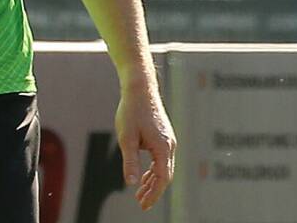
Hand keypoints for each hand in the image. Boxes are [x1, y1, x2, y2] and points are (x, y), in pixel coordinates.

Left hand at [116, 83, 176, 210]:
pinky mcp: (164, 137)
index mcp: (163, 147)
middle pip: (165, 176)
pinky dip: (153, 170)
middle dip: (154, 191)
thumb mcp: (126, 138)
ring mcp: (168, 141)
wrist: (140, 89)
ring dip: (153, 181)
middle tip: (141, 204)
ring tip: (140, 194)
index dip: (154, 194)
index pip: (162, 178)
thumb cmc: (132, 112)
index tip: (143, 205)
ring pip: (164, 168)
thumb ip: (130, 161)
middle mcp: (170, 146)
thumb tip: (130, 183)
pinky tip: (143, 176)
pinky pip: (161, 159)